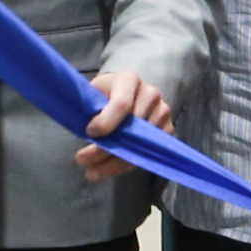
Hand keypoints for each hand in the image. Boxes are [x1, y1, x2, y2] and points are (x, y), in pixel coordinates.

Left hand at [72, 67, 174, 183]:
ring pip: (140, 145)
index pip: (122, 104)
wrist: (123, 94)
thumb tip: (87, 133)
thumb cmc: (104, 94)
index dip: (105, 122)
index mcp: (129, 79)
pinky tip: (109, 168)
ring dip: (114, 162)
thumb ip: (89, 108)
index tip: (89, 134)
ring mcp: (162, 112)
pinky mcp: (168, 129)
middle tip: (82, 160)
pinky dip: (127, 164)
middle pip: (131, 128)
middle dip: (105, 149)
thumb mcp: (93, 94)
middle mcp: (150, 93)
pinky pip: (148, 153)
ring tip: (92, 171)